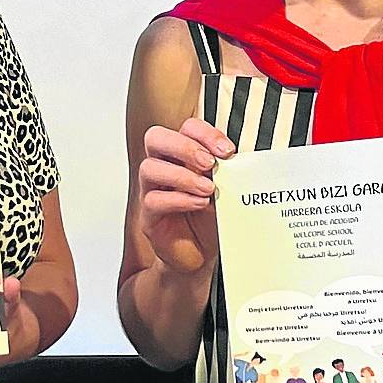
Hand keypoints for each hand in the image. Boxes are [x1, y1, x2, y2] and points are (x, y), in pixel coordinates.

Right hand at [139, 117, 234, 273]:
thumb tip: (234, 160)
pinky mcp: (149, 216)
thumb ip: (225, 173)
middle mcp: (163, 168)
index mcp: (182, 156)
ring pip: (149, 168)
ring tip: (207, 188)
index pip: (185, 128)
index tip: (227, 150)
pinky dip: (180, 199)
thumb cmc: (210, 219)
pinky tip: (200, 204)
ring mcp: (152, 191)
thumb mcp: (224, 190)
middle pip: (155, 138)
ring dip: (182, 175)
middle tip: (209, 163)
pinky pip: (154, 200)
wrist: (201, 254)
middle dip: (184, 146)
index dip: (204, 133)